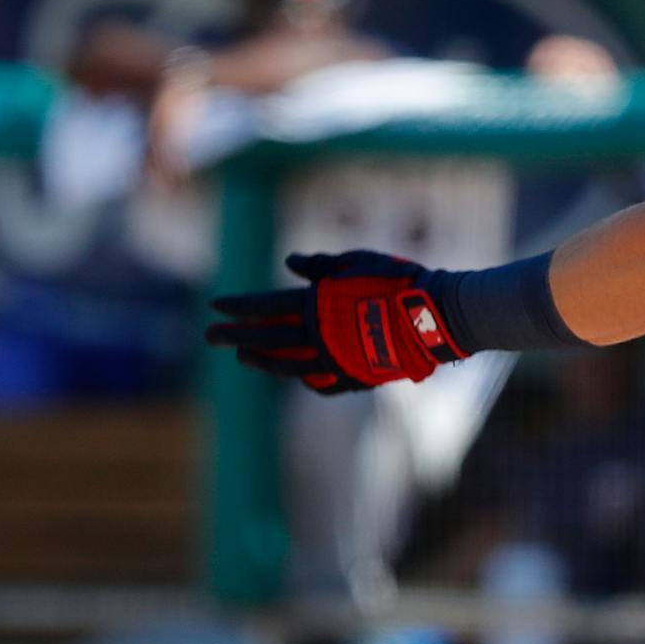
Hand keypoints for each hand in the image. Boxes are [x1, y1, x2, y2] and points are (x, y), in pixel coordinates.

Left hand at [206, 250, 466, 394]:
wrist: (434, 316)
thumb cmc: (398, 281)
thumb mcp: (358, 262)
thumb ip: (322, 266)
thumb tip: (291, 262)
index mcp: (317, 305)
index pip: (266, 305)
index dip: (239, 305)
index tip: (215, 305)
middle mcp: (317, 336)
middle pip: (266, 338)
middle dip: (235, 336)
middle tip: (210, 337)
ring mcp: (333, 361)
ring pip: (285, 364)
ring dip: (260, 359)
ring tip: (242, 356)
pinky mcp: (352, 377)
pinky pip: (318, 381)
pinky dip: (303, 377)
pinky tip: (294, 374)